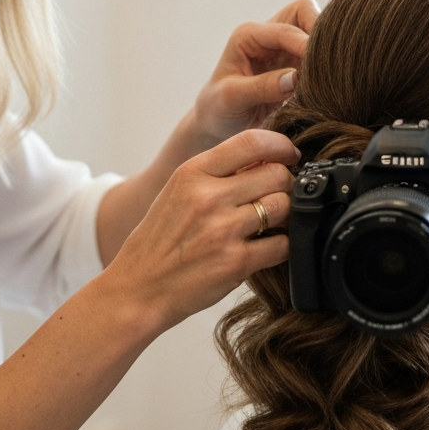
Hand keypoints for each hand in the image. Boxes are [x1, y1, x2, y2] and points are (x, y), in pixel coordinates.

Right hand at [102, 130, 299, 328]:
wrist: (139, 288)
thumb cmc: (161, 240)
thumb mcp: (178, 192)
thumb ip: (217, 174)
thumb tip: (267, 159)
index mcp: (192, 173)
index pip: (251, 141)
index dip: (280, 145)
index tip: (289, 155)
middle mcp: (208, 197)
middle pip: (276, 174)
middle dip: (286, 183)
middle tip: (278, 195)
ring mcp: (223, 230)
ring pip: (283, 207)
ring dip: (284, 215)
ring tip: (269, 224)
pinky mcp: (236, 262)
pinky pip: (281, 245)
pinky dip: (280, 246)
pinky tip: (264, 248)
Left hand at [192, 0, 320, 146]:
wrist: (218, 123)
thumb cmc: (218, 109)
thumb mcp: (232, 98)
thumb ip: (262, 87)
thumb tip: (296, 78)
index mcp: (249, 35)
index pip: (286, 29)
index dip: (306, 44)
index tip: (320, 67)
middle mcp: (268, 35)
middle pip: (306, 12)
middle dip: (322, 32)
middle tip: (330, 63)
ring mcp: (284, 48)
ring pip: (317, 31)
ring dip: (326, 50)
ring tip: (330, 76)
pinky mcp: (295, 64)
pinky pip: (319, 55)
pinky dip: (326, 66)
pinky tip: (327, 85)